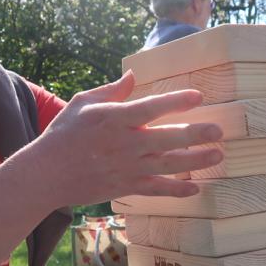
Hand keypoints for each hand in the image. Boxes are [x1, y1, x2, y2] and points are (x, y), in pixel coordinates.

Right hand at [34, 71, 223, 205]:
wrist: (46, 174)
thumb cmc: (63, 134)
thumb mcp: (83, 103)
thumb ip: (112, 91)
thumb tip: (133, 76)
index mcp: (115, 119)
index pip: (152, 108)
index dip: (176, 101)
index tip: (198, 96)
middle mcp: (125, 144)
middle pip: (168, 138)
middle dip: (196, 134)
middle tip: (219, 130)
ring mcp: (128, 168)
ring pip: (169, 164)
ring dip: (196, 160)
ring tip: (218, 154)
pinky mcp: (126, 187)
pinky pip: (157, 189)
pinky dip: (177, 190)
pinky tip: (196, 187)